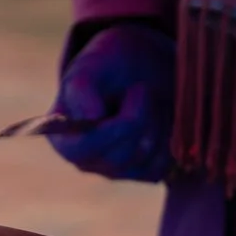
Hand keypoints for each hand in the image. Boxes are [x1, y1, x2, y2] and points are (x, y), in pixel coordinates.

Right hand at [50, 23, 174, 182]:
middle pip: (120, 154)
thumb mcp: (92, 64)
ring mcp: (116, 170)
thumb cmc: (111, 64)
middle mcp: (87, 161)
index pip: (84, 149)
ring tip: (150, 99)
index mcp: (64, 138)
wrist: (145, 65)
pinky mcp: (144, 171)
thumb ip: (81, 88)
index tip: (138, 89)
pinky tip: (162, 115)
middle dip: (141, 115)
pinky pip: (163, 163)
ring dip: (156, 122)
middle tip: (142, 87)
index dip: (113, 126)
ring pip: (145, 156)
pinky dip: (170, 135)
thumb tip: (91, 119)